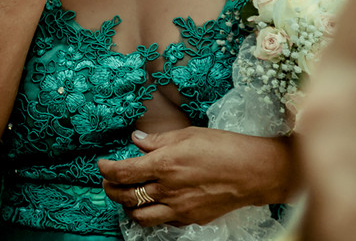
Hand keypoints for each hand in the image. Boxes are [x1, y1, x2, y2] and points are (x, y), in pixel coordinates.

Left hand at [98, 127, 291, 226]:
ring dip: (128, 207)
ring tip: (127, 196)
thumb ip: (157, 140)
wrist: (253, 172)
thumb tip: (136, 140)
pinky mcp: (190, 219)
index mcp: (164, 164)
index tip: (102, 164)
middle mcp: (167, 189)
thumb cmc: (223, 147)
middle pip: (126, 196)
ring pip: (140, 216)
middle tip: (107, 181)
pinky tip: (154, 204)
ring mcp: (178, 208)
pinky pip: (162, 222)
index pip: (123, 172)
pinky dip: (152, 214)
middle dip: (110, 189)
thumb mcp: (187, 134)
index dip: (106, 169)